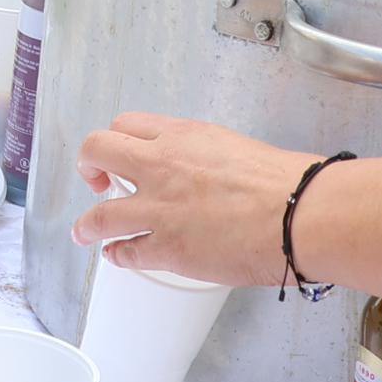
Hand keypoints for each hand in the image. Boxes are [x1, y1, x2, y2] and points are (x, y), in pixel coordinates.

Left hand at [70, 114, 310, 286]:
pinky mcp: (167, 248)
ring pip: (100, 214)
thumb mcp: (233, 146)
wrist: (297, 213)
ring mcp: (159, 209)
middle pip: (97, 152)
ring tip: (84, 231)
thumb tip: (199, 172)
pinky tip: (118, 256)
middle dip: (88, 166)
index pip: (125, 125)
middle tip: (94, 181)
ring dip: (87, 225)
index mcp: (180, 136)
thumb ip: (203, 156)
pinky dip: (118, 255)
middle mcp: (160, 166)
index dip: (117, 140)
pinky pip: (126, 252)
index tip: (118, 154)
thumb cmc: (283, 180)